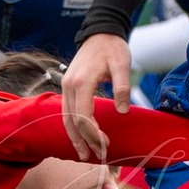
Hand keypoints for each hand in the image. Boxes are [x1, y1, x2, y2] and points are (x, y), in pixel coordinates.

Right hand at [61, 35, 132, 160]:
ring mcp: (66, 85)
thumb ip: (122, 87)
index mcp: (82, 82)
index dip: (93, 134)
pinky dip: (72, 126)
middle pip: (72, 121)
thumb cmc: (113, 48)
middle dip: (84, 140)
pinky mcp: (68, 86)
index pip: (82, 116)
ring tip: (83, 154)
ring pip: (66, 118)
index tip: (106, 144)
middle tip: (96, 156)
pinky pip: (66, 111)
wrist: (100, 32)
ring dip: (74, 137)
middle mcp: (69, 85)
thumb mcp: (122, 64)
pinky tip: (79, 137)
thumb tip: (123, 111)